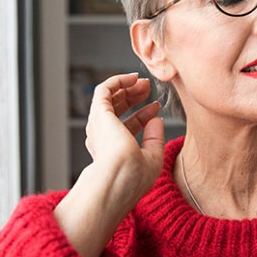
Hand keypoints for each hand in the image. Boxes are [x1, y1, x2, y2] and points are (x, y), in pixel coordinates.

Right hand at [82, 72, 164, 209]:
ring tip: (142, 81)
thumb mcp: (152, 158)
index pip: (127, 126)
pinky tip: (131, 78)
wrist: (117, 179)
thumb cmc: (132, 178)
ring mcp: (99, 125)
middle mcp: (103, 137)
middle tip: (148, 87)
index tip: (157, 107)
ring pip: (109, 98)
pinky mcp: (98, 113)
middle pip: (117, 110)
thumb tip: (157, 120)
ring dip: (126, 87)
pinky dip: (117, 81)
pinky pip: (103, 90)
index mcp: (114, 150)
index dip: (144, 115)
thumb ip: (155, 139)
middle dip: (133, 96)